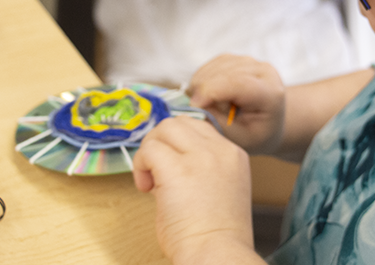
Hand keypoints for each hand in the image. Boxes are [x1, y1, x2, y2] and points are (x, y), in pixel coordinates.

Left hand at [133, 116, 255, 263]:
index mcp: (233, 156)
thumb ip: (201, 170)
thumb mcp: (220, 191)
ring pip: (164, 128)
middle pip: (180, 122)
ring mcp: (200, 156)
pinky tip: (146, 189)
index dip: (177, 144)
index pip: (199, 128)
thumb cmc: (215, 237)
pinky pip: (150, 150)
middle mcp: (219, 150)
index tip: (170, 166)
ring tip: (151, 180)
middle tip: (156, 171)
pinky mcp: (176, 169)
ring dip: (150, 151)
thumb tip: (167, 164)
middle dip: (161, 142)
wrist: (217, 254)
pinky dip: (141, 166)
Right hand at [187, 54, 285, 154]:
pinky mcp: (234, 59)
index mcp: (270, 92)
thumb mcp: (241, 139)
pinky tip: (209, 97)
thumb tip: (196, 105)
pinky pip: (209, 67)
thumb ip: (219, 123)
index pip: (238, 83)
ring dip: (202, 88)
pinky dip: (202, 82)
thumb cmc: (257, 132)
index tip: (194, 106)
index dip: (212, 91)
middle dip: (205, 94)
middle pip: (221, 74)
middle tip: (207, 114)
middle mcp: (262, 70)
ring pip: (212, 69)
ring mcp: (248, 61)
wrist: (269, 120)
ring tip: (213, 107)